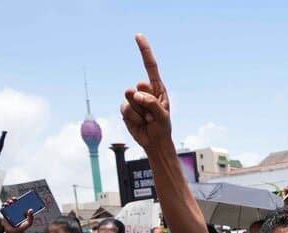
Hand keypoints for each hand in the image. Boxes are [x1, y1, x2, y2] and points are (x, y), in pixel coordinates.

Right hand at [0, 197, 31, 232]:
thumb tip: (31, 210)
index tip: (20, 197)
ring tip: (10, 202)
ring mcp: (10, 212)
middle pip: (14, 202)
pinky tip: (5, 205)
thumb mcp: (29, 222)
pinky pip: (3, 208)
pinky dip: (3, 205)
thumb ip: (31, 217)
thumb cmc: (22, 227)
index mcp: (21, 210)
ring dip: (8, 201)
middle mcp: (15, 210)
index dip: (20, 199)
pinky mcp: (5, 214)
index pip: (21, 203)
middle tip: (14, 199)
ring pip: (8, 204)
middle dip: (13, 199)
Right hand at [121, 34, 171, 150]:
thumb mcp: (162, 116)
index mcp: (157, 88)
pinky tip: (139, 123)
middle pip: (138, 87)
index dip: (144, 51)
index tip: (138, 35)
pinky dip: (132, 118)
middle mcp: (145, 91)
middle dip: (145, 103)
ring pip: (129, 99)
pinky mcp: (126, 108)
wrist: (154, 142)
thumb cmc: (162, 127)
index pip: (150, 66)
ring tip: (147, 120)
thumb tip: (135, 93)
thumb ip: (151, 103)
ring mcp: (134, 99)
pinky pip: (124, 109)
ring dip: (139, 113)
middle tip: (152, 116)